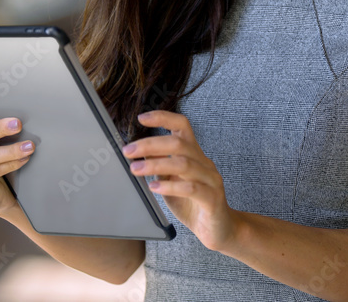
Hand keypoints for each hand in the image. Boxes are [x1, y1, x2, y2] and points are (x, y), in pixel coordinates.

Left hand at [122, 110, 240, 251]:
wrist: (219, 230)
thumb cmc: (192, 203)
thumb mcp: (171, 180)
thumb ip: (160, 164)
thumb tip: (138, 151)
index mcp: (194, 154)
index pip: (182, 126)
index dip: (163, 118)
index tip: (141, 118)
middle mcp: (204, 163)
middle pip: (178, 143)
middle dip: (150, 144)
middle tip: (128, 151)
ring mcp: (211, 180)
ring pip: (184, 164)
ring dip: (156, 164)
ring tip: (136, 169)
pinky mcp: (212, 199)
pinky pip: (192, 188)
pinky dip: (170, 186)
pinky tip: (154, 188)